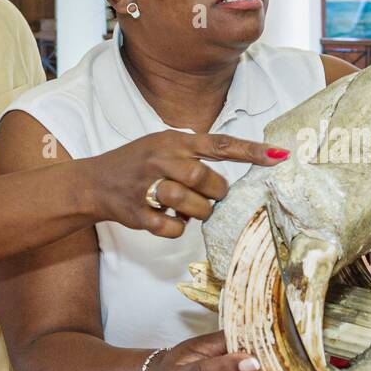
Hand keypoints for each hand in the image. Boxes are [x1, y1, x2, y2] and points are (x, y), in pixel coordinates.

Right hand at [86, 130, 287, 237]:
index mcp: (173, 142)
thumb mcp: (164, 146)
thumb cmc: (137, 165)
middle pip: (206, 178)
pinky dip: (177, 228)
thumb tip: (230, 175)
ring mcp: (147, 186)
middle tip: (211, 197)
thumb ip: (194, 154)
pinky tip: (169, 220)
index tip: (278, 156)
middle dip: (216, 193)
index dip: (251, 151)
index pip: (220, 144)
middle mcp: (161, 160)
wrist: (93, 183)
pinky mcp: (137, 212)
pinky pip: (172, 228)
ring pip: (192, 203)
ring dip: (198, 212)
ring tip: (189, 210)